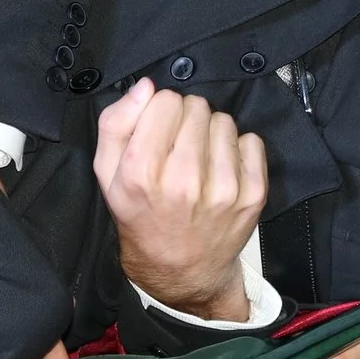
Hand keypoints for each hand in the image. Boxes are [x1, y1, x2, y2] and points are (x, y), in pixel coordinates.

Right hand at [95, 79, 267, 322]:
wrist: (181, 272)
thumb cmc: (142, 217)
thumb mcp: (107, 176)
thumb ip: (115, 124)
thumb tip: (146, 87)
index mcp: (142, 173)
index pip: (165, 100)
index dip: (160, 111)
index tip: (159, 131)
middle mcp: (184, 181)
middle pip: (196, 106)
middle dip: (186, 120)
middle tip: (179, 148)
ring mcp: (223, 190)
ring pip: (224, 120)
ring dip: (211, 134)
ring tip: (200, 161)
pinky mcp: (252, 195)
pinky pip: (251, 140)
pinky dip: (237, 150)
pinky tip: (221, 171)